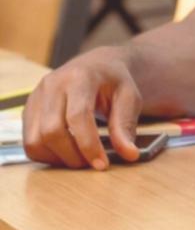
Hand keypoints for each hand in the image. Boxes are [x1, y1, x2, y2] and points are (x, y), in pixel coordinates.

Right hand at [22, 49, 141, 169]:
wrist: (96, 65)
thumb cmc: (114, 81)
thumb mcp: (129, 97)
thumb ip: (126, 125)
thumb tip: (129, 154)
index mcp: (79, 77)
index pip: (77, 116)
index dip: (88, 145)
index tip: (101, 164)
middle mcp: (52, 85)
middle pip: (51, 131)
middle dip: (72, 155)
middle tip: (92, 164)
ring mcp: (36, 97)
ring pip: (35, 140)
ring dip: (58, 158)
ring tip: (81, 158)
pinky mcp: (28, 109)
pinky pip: (29, 142)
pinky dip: (46, 154)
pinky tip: (66, 152)